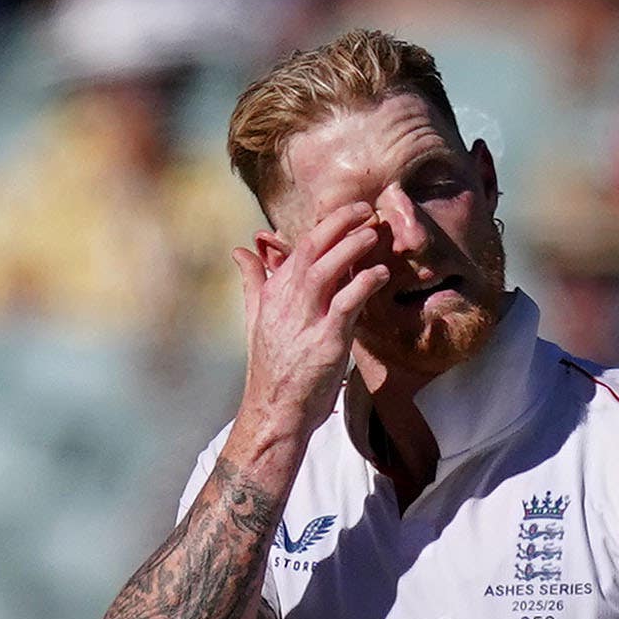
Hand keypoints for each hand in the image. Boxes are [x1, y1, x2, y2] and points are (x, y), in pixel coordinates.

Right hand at [230, 204, 389, 452]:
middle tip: (365, 210)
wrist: (274, 409)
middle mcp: (287, 300)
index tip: (349, 214)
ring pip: (327, 268)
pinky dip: (363, 283)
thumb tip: (240, 251)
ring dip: (352, 246)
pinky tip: (379, 272)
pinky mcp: (325, 340)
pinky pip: (346, 302)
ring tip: (374, 233)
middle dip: (339, 223)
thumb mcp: (256, 318)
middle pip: (312, 247)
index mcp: (274, 292)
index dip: (326, 226)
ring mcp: (305, 319)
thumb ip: (253, 281)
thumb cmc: (272, 367)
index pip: (300, 247)